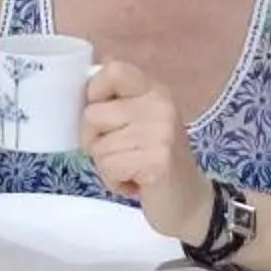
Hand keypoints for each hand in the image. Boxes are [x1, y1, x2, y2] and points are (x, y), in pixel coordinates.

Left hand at [82, 60, 213, 243]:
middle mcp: (160, 105)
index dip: (94, 92)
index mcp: (155, 90)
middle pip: (92, 114)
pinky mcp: (157, 160)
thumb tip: (82, 89)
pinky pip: (109, 167)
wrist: (188, 201)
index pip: (113, 69)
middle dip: (93, 140)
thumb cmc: (154, 161)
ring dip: (106, 165)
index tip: (102, 115)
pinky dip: (114, 181)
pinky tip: (136, 182)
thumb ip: (117, 103)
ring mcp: (161, 132)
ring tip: (132, 168)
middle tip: (119, 152)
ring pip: (97, 146)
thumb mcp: (140, 122)